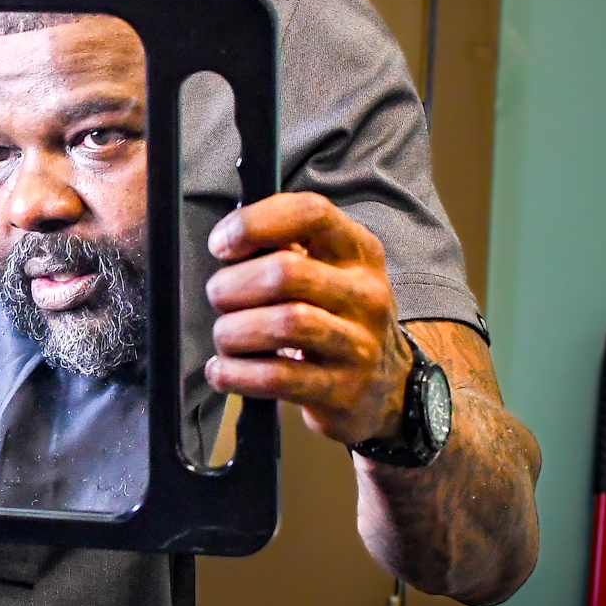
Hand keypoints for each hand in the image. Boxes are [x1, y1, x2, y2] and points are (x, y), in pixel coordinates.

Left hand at [201, 192, 412, 446]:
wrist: (385, 386)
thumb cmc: (335, 317)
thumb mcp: (328, 271)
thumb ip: (283, 249)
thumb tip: (226, 242)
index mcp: (358, 252)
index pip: (310, 213)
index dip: (254, 223)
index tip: (221, 244)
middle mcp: (365, 294)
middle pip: (285, 273)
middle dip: (232, 286)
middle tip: (219, 298)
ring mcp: (359, 345)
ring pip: (283, 324)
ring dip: (233, 331)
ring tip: (226, 336)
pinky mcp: (343, 391)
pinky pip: (277, 377)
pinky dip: (235, 373)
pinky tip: (223, 370)